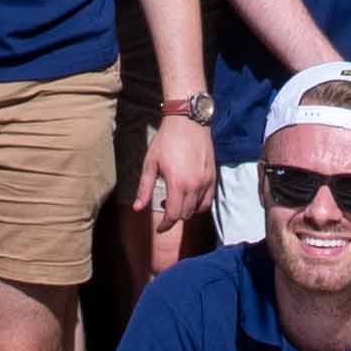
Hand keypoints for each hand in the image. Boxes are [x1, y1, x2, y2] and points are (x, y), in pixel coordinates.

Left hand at [141, 113, 215, 234]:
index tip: (160, 228)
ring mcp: (206, 181)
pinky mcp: (213, 176)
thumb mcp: (150, 164)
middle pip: (186, 214)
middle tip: (165, 210)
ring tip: (176, 201)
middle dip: (174, 217)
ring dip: (186, 211)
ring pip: (198, 208)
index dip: (165, 225)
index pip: (173, 215)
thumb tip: (137, 209)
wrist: (187, 121)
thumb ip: (144, 189)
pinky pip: (208, 199)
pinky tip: (190, 196)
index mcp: (177, 183)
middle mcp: (194, 185)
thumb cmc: (166, 140)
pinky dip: (199, 204)